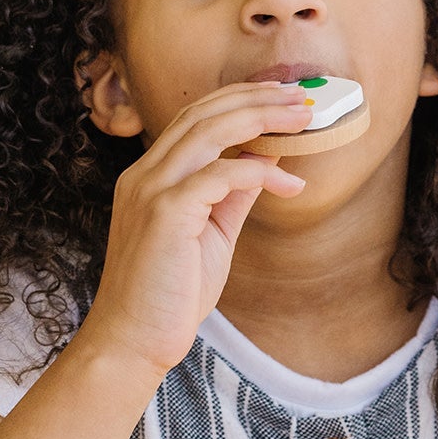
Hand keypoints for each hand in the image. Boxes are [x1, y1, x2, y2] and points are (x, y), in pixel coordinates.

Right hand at [76, 82, 312, 376]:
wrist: (133, 342)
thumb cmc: (170, 296)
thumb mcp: (211, 234)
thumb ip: (233, 195)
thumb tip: (266, 161)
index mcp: (150, 176)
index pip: (195, 118)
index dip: (240, 100)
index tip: (284, 98)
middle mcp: (145, 174)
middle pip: (202, 112)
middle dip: (257, 98)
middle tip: (304, 97)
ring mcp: (150, 190)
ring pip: (209, 130)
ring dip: (262, 117)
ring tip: (304, 118)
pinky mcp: (165, 213)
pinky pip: (220, 175)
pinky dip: (260, 173)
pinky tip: (290, 186)